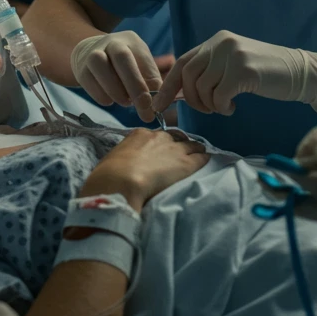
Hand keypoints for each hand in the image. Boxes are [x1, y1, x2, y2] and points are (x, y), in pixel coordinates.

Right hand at [71, 31, 161, 121]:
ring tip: (125, 102)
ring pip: (100, 65)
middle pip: (122, 57)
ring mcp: (93, 53)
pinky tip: (111, 100)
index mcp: (131, 41)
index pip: (142, 58)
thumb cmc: (124, 63)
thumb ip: (150, 82)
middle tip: (144, 107)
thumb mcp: (141, 66)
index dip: (147, 80)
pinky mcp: (81, 69)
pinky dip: (101, 95)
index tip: (153, 103)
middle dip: (134, 85)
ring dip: (115, 89)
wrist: (90, 52)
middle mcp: (112, 42)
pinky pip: (89, 82)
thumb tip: (158, 106)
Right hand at [81, 128, 209, 209]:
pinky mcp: (186, 164)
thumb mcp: (115, 159)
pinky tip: (207, 161)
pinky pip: (201, 157)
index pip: (156, 135)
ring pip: (192, 144)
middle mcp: (160, 137)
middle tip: (179, 155)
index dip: (161, 144)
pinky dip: (204, 158)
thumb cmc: (109, 174)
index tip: (161, 152)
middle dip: (179, 144)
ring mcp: (175, 149)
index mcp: (140, 134)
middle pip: (176, 137)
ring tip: (197, 156)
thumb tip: (125, 165)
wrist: (120, 181)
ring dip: (194, 150)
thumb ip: (125, 158)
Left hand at [153, 31, 316, 115]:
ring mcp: (233, 55)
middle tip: (207, 109)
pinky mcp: (244, 70)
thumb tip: (181, 89)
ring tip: (224, 106)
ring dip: (210, 105)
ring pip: (203, 88)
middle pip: (189, 76)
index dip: (169, 86)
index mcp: (217, 40)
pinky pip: (219, 96)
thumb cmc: (266, 73)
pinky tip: (234, 106)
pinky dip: (222, 107)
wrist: (301, 73)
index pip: (183, 62)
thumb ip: (211, 69)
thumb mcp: (234, 63)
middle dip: (191, 100)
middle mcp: (222, 43)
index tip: (159, 105)